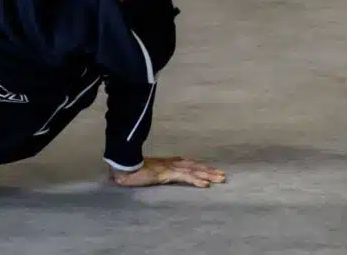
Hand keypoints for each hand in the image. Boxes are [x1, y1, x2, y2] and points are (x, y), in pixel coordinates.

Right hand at [110, 157, 225, 188]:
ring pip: (193, 171)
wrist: (123, 166)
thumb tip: (157, 174)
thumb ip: (155, 172)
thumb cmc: (132, 169)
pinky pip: (185, 177)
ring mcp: (170, 167)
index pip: (188, 164)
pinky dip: (196, 180)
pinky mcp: (167, 173)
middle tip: (223, 175)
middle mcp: (171, 163)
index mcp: (167, 162)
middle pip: (194, 166)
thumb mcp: (147, 172)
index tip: (211, 170)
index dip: (200, 167)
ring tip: (220, 179)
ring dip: (207, 175)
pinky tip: (205, 184)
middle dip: (209, 170)